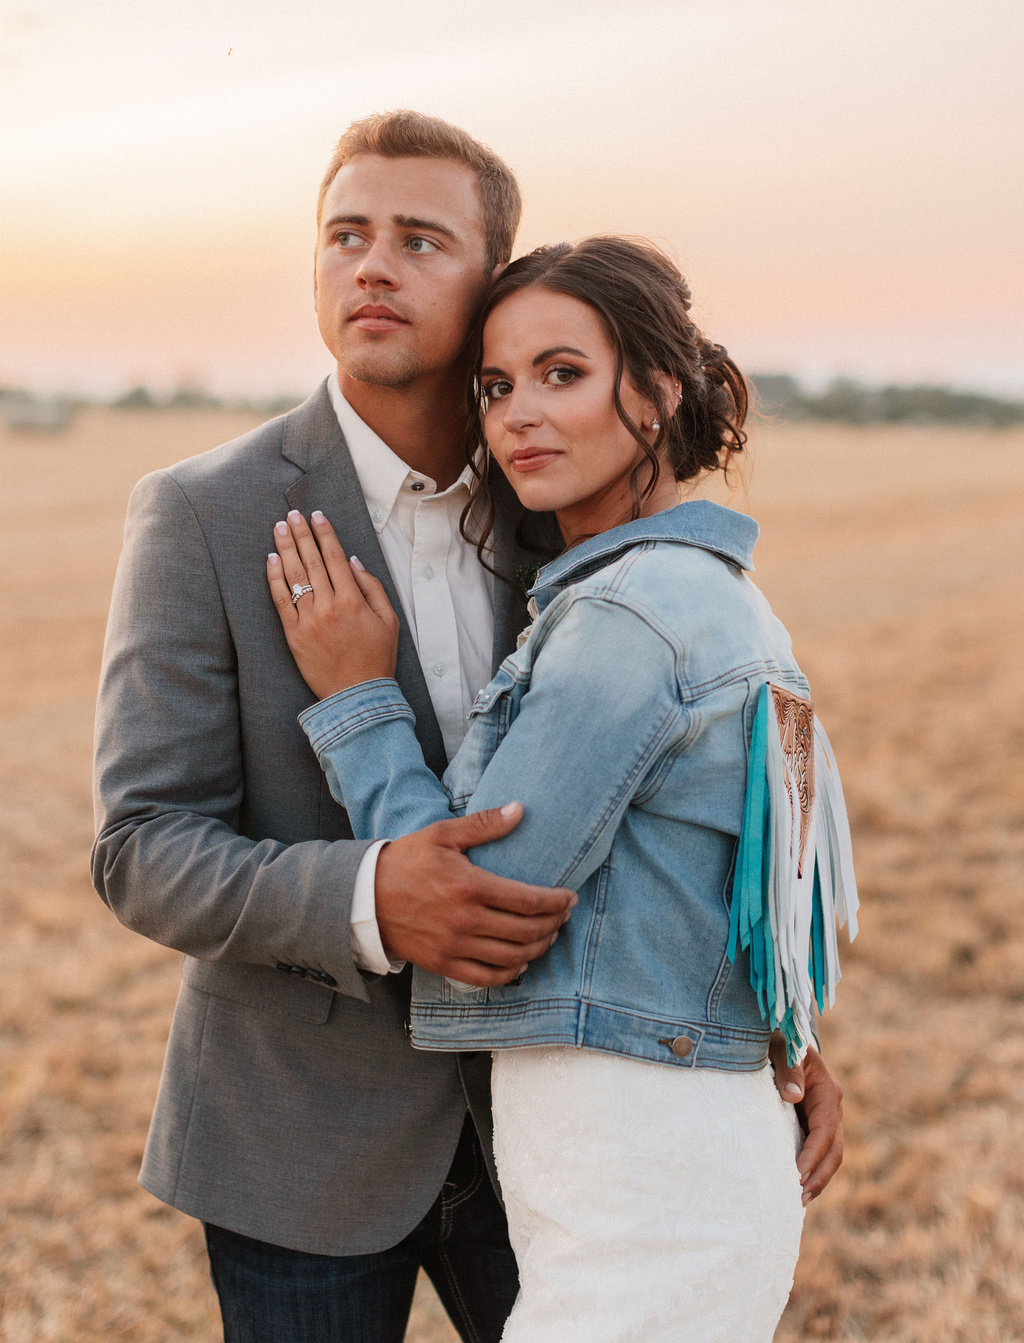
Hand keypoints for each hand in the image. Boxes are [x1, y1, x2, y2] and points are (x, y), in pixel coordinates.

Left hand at [267, 509, 399, 699]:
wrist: (357, 694)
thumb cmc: (376, 657)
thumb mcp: (388, 620)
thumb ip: (372, 587)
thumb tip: (352, 561)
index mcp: (353, 600)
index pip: (335, 557)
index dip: (325, 534)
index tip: (316, 516)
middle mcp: (329, 606)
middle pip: (312, 560)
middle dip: (301, 534)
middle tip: (292, 515)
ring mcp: (309, 620)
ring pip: (294, 576)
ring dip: (285, 548)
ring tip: (279, 528)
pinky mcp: (294, 634)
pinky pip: (281, 600)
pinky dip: (274, 578)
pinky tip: (271, 560)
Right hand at [375, 802, 577, 986]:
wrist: (365, 897)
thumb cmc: (406, 861)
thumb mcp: (442, 834)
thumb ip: (484, 824)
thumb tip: (520, 810)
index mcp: (470, 886)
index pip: (529, 900)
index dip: (557, 901)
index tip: (570, 897)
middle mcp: (466, 920)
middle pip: (527, 931)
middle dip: (554, 924)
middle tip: (564, 915)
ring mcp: (455, 946)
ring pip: (513, 957)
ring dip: (538, 948)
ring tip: (549, 936)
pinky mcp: (444, 964)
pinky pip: (487, 977)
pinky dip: (510, 973)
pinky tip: (520, 962)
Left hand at [769, 1032, 843, 1204]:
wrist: (786, 1036)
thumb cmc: (782, 1041)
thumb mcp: (784, 1047)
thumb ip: (789, 1068)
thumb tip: (793, 1096)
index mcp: (827, 1092)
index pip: (824, 1131)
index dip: (812, 1154)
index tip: (796, 1173)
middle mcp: (832, 1108)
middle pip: (833, 1150)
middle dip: (818, 1176)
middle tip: (798, 1197)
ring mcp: (826, 1118)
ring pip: (829, 1156)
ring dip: (817, 1179)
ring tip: (797, 1200)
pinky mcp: (814, 1124)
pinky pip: (818, 1153)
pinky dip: (811, 1171)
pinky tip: (796, 1187)